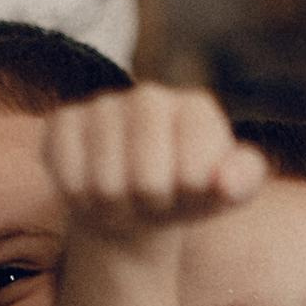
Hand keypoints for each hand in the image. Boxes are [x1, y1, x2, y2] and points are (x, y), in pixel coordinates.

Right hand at [41, 86, 267, 250]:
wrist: (136, 201)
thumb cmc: (186, 194)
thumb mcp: (225, 193)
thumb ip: (242, 182)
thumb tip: (224, 182)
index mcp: (197, 109)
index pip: (195, 171)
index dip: (189, 196)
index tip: (190, 191)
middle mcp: (150, 98)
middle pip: (147, 178)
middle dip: (151, 205)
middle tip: (154, 201)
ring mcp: (102, 106)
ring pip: (105, 183)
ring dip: (116, 208)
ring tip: (126, 198)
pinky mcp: (63, 122)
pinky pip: (67, 176)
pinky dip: (81, 198)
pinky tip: (93, 190)